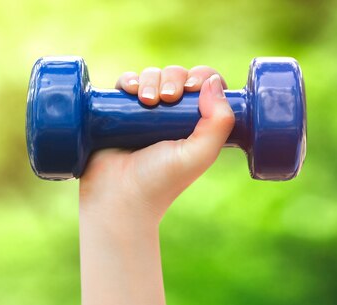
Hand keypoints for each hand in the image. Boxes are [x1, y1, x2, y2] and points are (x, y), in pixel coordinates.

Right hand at [79, 65, 234, 224]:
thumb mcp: (199, 155)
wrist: (118, 196)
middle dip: (174, 79)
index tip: (193, 87)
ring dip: (151, 79)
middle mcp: (173, 117)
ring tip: (147, 101)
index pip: (208, 87)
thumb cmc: (161, 181)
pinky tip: (130, 92)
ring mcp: (146, 112)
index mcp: (197, 125)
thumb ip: (218, 123)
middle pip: (179, 76)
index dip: (203, 78)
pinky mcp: (119, 111)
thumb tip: (213, 82)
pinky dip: (129, 80)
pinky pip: (126, 83)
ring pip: (153, 76)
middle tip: (168, 98)